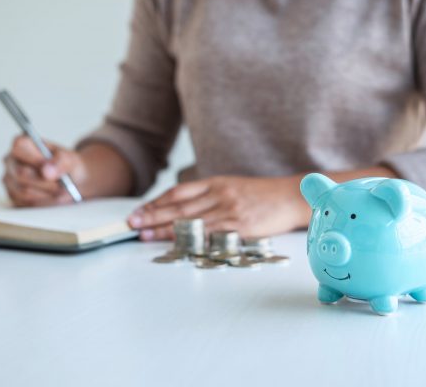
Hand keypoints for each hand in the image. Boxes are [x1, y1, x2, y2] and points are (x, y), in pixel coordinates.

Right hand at [2, 135, 87, 206]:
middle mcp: (10, 161)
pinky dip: (44, 203)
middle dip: (47, 182)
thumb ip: (60, 162)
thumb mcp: (70, 160)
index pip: (20, 147)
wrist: (71, 181)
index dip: (37, 160)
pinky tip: (53, 197)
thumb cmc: (67, 166)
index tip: (53, 170)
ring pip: (24, 192)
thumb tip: (46, 172)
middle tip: (63, 185)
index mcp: (22, 145)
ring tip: (60, 191)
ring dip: (47, 194)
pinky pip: (26, 204)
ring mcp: (9, 180)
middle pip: (22, 174)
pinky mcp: (13, 197)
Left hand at [127, 175, 310, 240]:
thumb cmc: (265, 195)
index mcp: (217, 183)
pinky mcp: (241, 226)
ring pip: (191, 220)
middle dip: (152, 215)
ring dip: (164, 228)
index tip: (140, 211)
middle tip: (132, 223)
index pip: (179, 193)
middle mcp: (220, 194)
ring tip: (144, 233)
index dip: (157, 202)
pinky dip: (191, 238)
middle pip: (179, 206)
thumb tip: (187, 209)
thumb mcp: (235, 187)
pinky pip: (211, 233)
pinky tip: (176, 242)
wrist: (293, 196)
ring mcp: (230, 210)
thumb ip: (212, 196)